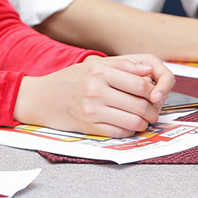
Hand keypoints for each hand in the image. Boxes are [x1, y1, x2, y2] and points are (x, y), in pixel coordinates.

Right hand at [14, 54, 173, 137]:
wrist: (41, 97)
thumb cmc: (69, 80)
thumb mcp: (92, 65)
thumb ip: (121, 66)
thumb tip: (148, 71)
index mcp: (99, 70)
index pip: (139, 83)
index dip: (154, 91)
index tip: (156, 95)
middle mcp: (96, 89)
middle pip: (139, 103)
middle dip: (152, 110)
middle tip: (153, 111)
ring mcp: (92, 109)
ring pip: (132, 120)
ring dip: (143, 123)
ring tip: (143, 120)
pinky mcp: (89, 127)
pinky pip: (119, 132)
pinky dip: (129, 131)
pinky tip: (128, 126)